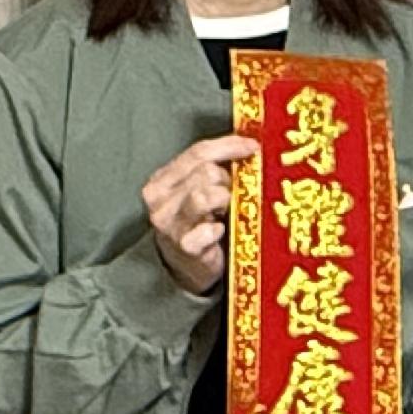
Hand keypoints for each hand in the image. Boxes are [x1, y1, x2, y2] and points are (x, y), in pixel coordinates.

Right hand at [139, 131, 253, 293]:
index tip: (253, 147)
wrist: (184, 267)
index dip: (229, 146)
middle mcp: (159, 200)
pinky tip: (219, 232)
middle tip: (233, 193)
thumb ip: (211, 168)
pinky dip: (218, 230)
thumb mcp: (196, 190)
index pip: (197, 152)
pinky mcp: (183, 246)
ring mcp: (169, 224)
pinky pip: (207, 230)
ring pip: (204, 196)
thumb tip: (249, 145)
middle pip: (205, 171)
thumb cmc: (196, 223)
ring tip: (225, 211)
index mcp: (162, 179)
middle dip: (227, 179)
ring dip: (223, 200)